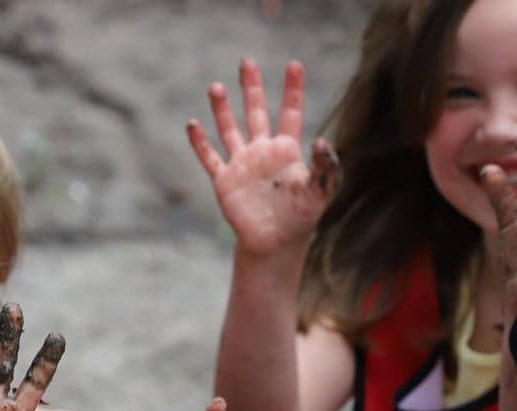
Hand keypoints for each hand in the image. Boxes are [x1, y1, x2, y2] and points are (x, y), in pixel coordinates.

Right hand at [187, 58, 337, 257]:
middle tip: (247, 61)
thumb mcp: (320, 192)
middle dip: (252, 87)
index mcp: (286, 150)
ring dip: (222, 109)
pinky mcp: (224, 181)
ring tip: (216, 86)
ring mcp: (242, 164)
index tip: (294, 65)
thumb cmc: (301, 218)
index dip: (292, 89)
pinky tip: (192, 124)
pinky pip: (210, 157)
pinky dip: (200, 142)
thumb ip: (324, 167)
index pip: (290, 112)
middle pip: (255, 111)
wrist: (274, 243)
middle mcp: (262, 152)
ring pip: (229, 129)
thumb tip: (323, 141)